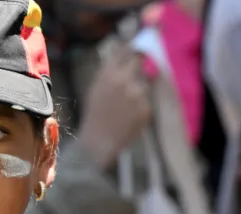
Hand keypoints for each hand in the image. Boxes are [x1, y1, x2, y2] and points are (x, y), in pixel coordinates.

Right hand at [77, 42, 151, 168]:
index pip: (125, 50)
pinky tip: (127, 118)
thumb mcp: (96, 87)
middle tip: (134, 75)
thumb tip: (126, 55)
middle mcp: (124, 79)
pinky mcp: (146, 107)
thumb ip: (110, 71)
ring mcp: (137, 93)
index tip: (136, 45)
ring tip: (122, 109)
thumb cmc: (94, 115)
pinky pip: (146, 102)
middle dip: (138, 64)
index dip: (132, 47)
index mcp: (108, 73)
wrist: (97, 141)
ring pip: (143, 84)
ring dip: (137, 93)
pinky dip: (139, 109)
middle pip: (139, 61)